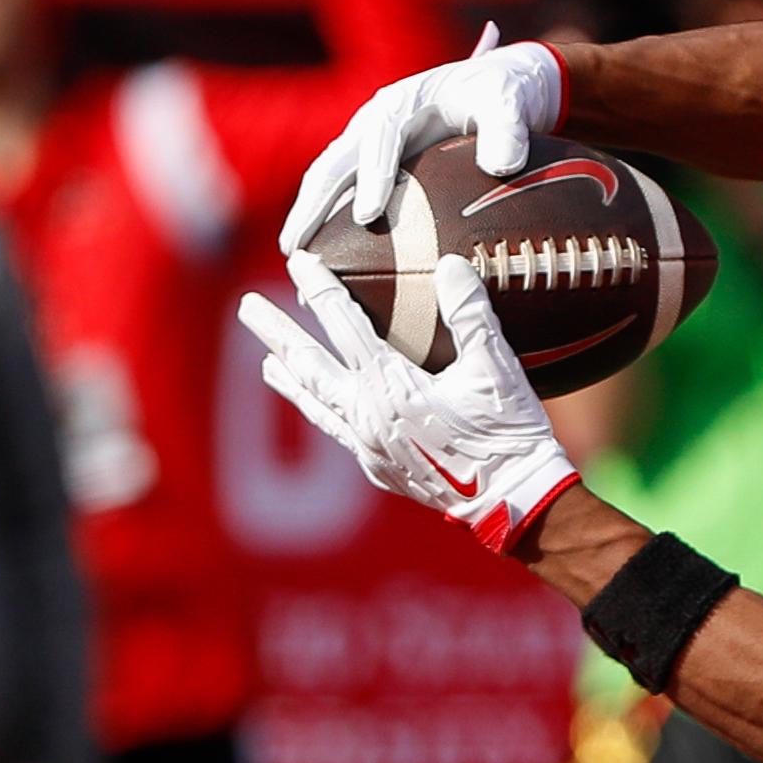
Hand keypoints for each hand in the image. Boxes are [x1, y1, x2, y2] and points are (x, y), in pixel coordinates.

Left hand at [240, 252, 578, 553]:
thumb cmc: (508, 433)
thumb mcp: (497, 369)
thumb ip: (470, 314)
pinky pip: (339, 433)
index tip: (298, 261)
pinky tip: (320, 407)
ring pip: (317, 404)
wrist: (515, 501)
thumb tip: (449, 265)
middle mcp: (368, 416)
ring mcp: (370, 447)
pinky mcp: (380, 470)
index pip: (344, 326)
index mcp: (392, 386)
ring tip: (269, 362)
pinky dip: (322, 413)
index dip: (320, 289)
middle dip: (277, 332)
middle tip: (247, 306)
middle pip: (311, 365)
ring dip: (290, 378)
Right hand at [277, 26, 564, 249]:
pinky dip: (330, 220)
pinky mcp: (376, 161)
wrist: (498, 87)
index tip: (368, 216)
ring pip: (331, 179)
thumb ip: (508, 129)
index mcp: (404, 102)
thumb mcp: (509, 102)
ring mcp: (370, 142)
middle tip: (296, 248)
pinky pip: (346, 191)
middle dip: (312, 205)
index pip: (382, 140)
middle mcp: (376, 121)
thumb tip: (501, 166)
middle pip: (335, 163)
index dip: (372, 176)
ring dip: (310, 217)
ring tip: (295, 259)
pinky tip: (325, 256)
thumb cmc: (502, 94)